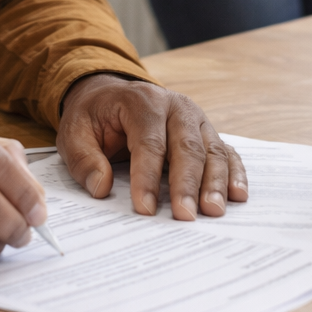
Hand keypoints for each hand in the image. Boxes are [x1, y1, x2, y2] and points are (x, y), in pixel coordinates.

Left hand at [57, 75, 247, 219]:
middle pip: (187, 146)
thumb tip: (101, 187)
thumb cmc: (94, 116)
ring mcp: (195, 119)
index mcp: (141, 102)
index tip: (146, 209)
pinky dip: (235, 173)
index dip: (147, 177)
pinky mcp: (207, 132)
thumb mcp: (74, 131)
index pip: (149, 142)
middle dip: (187, 184)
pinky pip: (226, 151)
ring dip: (215, 182)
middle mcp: (175, 106)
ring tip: (214, 211)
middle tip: (185, 217)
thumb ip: (84, 158)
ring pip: (212, 150)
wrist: (110, 94)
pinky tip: (238, 195)